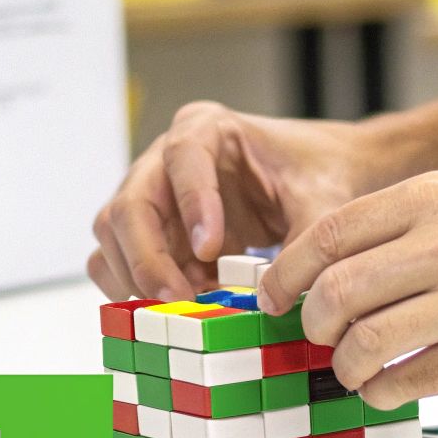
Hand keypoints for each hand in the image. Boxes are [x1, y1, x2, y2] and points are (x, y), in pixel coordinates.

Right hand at [88, 102, 400, 300]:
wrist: (314, 178)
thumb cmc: (314, 174)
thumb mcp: (323, 201)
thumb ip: (306, 241)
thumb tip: (272, 299)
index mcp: (207, 128)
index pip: (183, 156)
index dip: (191, 202)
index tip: (210, 248)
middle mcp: (164, 159)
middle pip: (131, 204)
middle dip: (148, 258)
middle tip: (180, 299)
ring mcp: (151, 198)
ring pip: (114, 237)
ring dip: (139, 278)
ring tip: (185, 309)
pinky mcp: (150, 235)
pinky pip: (118, 263)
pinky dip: (137, 290)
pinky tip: (180, 307)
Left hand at [257, 172, 437, 408]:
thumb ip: (411, 229)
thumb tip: (335, 270)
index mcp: (434, 196)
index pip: (327, 234)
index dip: (284, 273)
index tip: (272, 298)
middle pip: (335, 291)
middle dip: (311, 325)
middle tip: (316, 339)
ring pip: (365, 341)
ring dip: (344, 366)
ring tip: (353, 371)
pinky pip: (410, 381)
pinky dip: (382, 392)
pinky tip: (387, 391)